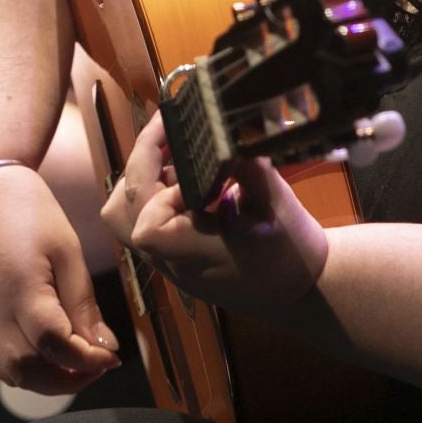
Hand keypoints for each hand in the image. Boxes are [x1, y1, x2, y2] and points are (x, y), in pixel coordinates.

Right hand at [0, 164, 119, 392]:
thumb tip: (103, 344)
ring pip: (9, 372)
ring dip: (45, 379)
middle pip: (27, 370)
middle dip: (67, 380)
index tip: (111, 356)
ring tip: (75, 364)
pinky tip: (49, 352)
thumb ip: (83, 302)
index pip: (54, 345)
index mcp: (21, 290)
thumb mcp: (67, 249)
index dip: (87, 360)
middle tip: (97, 366)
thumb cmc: (29, 212)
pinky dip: (26, 367)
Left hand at [103, 113, 329, 319]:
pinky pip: (144, 221)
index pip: (147, 224)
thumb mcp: (276, 205)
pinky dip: (154, 192)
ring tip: (177, 154)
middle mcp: (171, 260)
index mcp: (194, 254)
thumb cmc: (291, 251)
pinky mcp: (173, 256)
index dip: (162, 188)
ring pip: (125, 218)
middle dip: (139, 166)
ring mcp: (168, 261)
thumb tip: (225, 131)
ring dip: (143, 179)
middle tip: (169, 135)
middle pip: (121, 214)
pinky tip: (187, 175)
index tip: (193, 164)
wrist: (301, 291)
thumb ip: (246, 167)